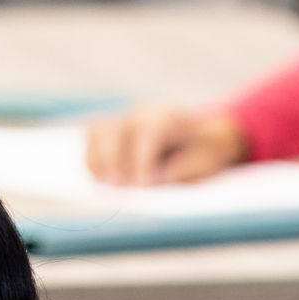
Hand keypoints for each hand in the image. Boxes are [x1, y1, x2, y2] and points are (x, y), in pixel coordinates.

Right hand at [83, 105, 247, 185]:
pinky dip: (91, 160)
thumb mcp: (207, 160)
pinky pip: (92, 140)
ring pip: (99, 133)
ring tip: (107, 186)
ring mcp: (124, 118)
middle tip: (120, 187)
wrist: (201, 137)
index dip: (144, 159)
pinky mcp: (112, 129)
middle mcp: (143, 112)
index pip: (150, 131)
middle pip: (119, 129)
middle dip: (116, 160)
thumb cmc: (205, 152)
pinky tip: (99, 179)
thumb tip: (158, 177)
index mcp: (170, 116)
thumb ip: (185, 167)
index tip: (143, 184)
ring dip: (98, 161)